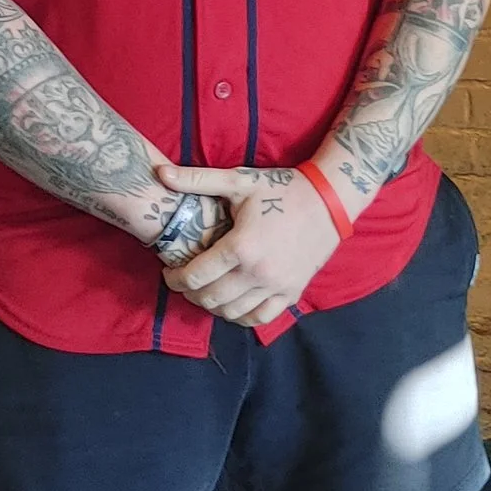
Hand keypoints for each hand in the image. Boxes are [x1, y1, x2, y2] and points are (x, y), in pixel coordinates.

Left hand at [153, 160, 346, 324]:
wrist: (331, 199)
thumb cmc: (283, 188)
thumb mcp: (240, 180)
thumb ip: (198, 179)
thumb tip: (160, 173)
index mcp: (241, 247)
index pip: (195, 276)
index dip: (174, 279)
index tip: (169, 272)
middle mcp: (257, 272)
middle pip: (210, 298)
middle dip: (190, 294)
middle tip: (185, 282)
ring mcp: (277, 285)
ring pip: (233, 312)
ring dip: (213, 307)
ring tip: (207, 292)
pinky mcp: (293, 291)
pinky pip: (261, 317)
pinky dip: (242, 317)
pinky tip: (234, 305)